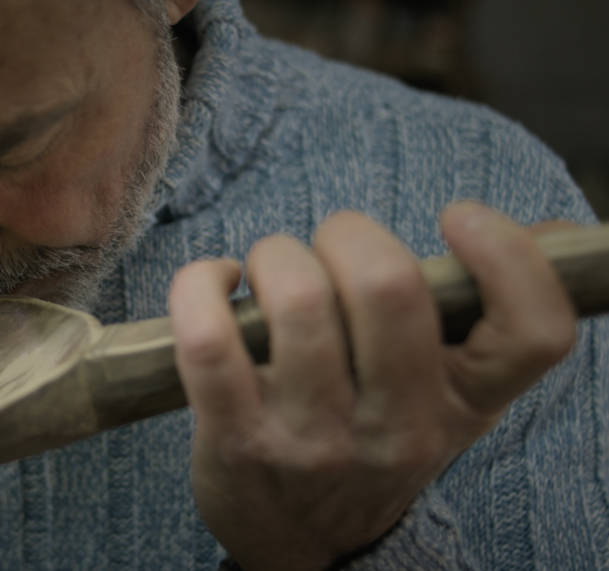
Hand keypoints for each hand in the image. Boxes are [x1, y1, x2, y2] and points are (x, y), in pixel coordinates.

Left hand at [168, 202, 575, 570]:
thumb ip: (488, 319)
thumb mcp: (447, 396)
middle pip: (388, 288)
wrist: (305, 542)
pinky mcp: (238, 439)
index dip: (507, 256)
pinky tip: (214, 284)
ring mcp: (315, 437)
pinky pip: (208, 338)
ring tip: (268, 272)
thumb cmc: (373, 439)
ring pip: (296, 301)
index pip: (534, 331)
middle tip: (327, 249)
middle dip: (346, 233)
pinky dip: (200, 285)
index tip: (458, 219)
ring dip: (274, 256)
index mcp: (465, 401)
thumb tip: (557, 234)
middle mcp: (399, 426)